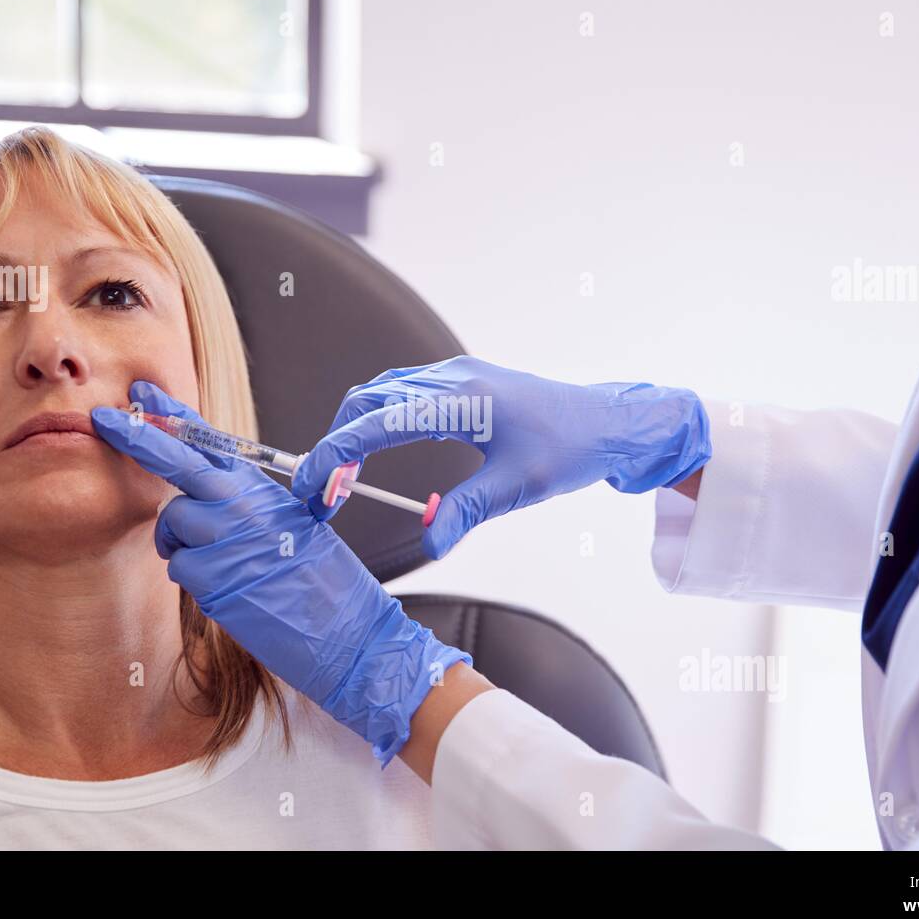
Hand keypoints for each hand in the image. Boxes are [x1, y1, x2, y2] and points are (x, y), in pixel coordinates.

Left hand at [91, 381, 471, 765]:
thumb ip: (248, 503)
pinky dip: (197, 581)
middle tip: (104, 419)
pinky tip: (233, 591)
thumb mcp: (293, 523)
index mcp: (262, 487)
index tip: (144, 395)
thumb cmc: (323, 582)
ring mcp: (225, 537)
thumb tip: (204, 493)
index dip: (174, 415)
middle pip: (176, 459)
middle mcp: (242, 503)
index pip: (211, 440)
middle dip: (137, 436)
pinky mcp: (212, 577)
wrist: (347, 631)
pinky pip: (179, 568)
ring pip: (172, 522)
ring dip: (182, 543)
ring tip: (224, 565)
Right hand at [290, 356, 711, 558]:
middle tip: (323, 490)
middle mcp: (451, 378)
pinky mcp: (462, 382)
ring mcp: (456, 375)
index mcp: (460, 399)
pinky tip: (378, 451)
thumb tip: (428, 544)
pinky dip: (379, 420)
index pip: (377, 423)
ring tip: (344, 476)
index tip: (311, 484)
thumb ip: (464, 514)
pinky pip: (404, 393)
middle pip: (368, 400)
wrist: (607, 422)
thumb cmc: (569, 450)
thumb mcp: (515, 489)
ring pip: (382, 393)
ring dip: (355, 429)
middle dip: (337, 442)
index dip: (335, 453)